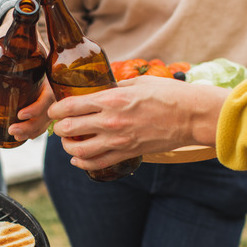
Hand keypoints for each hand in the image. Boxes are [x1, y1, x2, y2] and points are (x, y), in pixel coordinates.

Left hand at [0, 9, 52, 141]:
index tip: (20, 114)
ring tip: (15, 137)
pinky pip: (45, 116)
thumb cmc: (7, 40)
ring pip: (48, 117)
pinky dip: (37, 128)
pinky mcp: (40, 96)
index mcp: (44, 70)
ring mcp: (46, 90)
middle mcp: (49, 82)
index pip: (49, 94)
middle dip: (32, 125)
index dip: (37, 108)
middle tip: (13, 131)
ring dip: (33, 130)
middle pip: (49, 111)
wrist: (16, 32)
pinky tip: (26, 137)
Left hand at [48, 76, 228, 170]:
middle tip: (61, 126)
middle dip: (60, 128)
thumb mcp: (139, 83)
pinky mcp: (127, 153)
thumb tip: (102, 89)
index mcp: (112, 99)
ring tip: (68, 142)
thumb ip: (116, 87)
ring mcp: (118, 140)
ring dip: (68, 147)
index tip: (54, 110)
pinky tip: (78, 158)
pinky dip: (82, 163)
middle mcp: (110, 121)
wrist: (192, 116)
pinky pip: (96, 163)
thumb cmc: (169, 95)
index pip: (70, 106)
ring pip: (79, 150)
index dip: (56, 109)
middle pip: (69, 128)